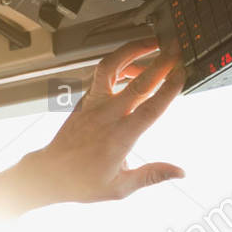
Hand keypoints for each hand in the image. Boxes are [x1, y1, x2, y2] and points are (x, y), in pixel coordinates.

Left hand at [20, 39, 185, 204]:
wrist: (49, 174)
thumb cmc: (82, 182)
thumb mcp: (120, 187)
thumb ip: (151, 176)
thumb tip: (179, 172)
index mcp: (118, 139)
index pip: (149, 108)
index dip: (168, 88)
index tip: (183, 72)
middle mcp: (105, 117)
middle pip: (137, 83)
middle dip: (160, 62)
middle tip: (177, 47)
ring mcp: (92, 105)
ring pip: (111, 67)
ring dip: (133, 50)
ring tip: (153, 43)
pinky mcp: (84, 100)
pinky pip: (101, 74)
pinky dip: (119, 63)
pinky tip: (134, 67)